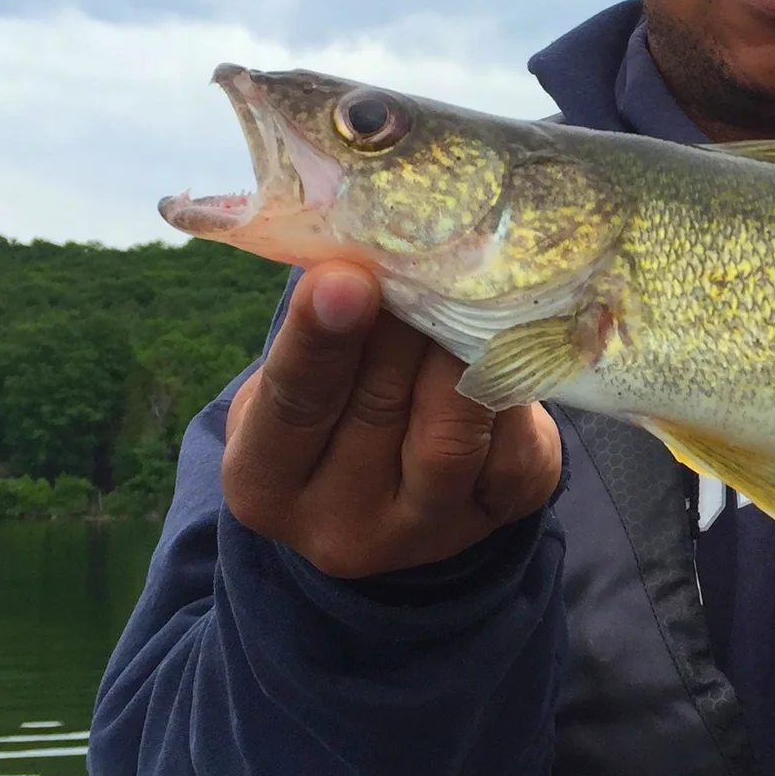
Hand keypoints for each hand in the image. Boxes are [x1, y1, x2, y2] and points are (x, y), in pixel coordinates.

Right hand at [221, 262, 561, 579]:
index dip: (320, 340)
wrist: (398, 487)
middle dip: (405, 324)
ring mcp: (422, 534)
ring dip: (462, 350)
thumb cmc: (336, 404)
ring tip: (467, 292)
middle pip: (378, 409)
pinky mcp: (497, 515)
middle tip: (425, 259)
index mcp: (263, 481)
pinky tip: (505, 342)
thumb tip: (367, 241)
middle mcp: (337, 525)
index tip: (347, 278)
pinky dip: (510, 382)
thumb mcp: (300, 372)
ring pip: (452, 432)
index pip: (291, 402)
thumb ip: (323, 324)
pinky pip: (511, 444)